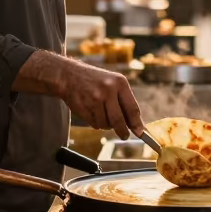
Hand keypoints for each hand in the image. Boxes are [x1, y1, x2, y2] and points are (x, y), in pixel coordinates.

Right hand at [14, 51, 142, 139]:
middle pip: (119, 121)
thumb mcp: (113, 83)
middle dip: (123, 131)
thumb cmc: (95, 81)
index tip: (141, 133)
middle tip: (124, 136)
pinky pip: (95, 124)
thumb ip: (124, 102)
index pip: (132, 109)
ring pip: (106, 124)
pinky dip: (96, 123)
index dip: (137, 124)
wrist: (69, 75)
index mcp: (120, 83)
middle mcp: (108, 90)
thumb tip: (136, 124)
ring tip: (101, 112)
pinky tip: (92, 112)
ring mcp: (95, 99)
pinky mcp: (84, 107)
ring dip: (106, 124)